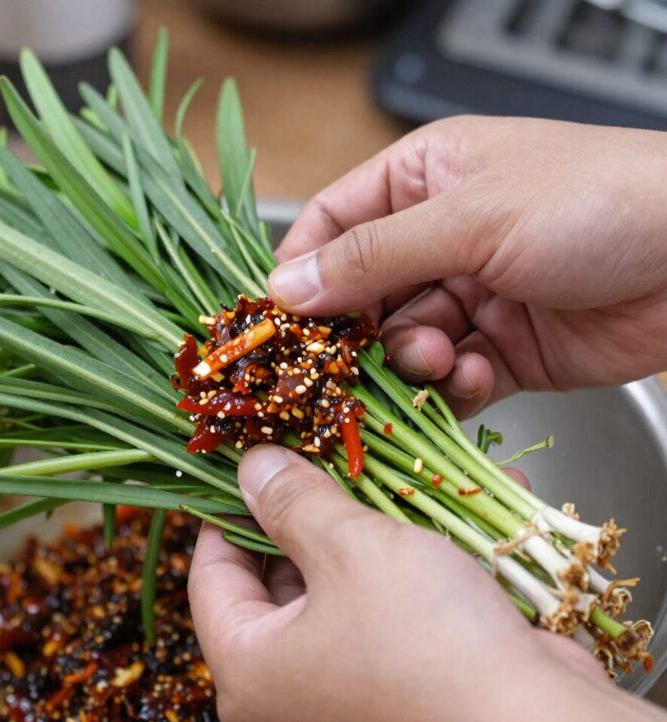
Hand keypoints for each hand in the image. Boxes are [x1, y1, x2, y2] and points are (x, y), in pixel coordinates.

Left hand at [188, 445, 664, 721]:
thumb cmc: (428, 643)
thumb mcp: (351, 549)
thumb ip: (294, 501)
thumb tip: (251, 466)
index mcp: (251, 671)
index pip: (211, 574)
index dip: (231, 510)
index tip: (257, 466)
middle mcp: (291, 699)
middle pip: (280, 583)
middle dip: (312, 516)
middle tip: (332, 460)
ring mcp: (349, 705)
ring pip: (344, 595)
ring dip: (371, 537)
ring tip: (391, 477)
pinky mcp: (404, 700)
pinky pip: (389, 619)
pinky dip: (411, 571)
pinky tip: (449, 519)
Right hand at [270, 117, 666, 416]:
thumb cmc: (598, 201)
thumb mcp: (471, 218)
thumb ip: (373, 257)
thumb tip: (288, 286)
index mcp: (425, 179)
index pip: (334, 223)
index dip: (302, 269)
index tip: (280, 319)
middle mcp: (441, 237)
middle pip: (363, 295)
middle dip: (360, 332)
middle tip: (351, 362)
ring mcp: (471, 295)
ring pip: (403, 344)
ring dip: (411, 362)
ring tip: (438, 359)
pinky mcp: (501, 347)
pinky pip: (449, 376)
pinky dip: (451, 386)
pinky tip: (473, 376)